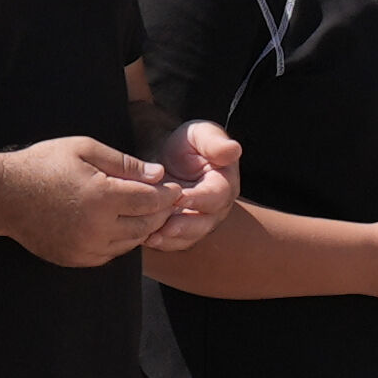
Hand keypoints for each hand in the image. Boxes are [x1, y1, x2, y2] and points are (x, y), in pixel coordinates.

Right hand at [0, 131, 176, 265]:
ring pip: (131, 243)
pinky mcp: (76, 259)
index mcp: (102, 197)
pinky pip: (111, 254)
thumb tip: (158, 174)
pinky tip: (117, 224)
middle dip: (160, 212)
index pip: (152, 201)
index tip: (173, 186)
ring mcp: (86, 247)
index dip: (167, 193)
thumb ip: (124, 163)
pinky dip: (120, 241)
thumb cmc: (43, 164)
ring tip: (142, 210)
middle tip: (164, 200)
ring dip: (142, 228)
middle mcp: (97, 227)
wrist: (3, 195)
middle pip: (147, 225)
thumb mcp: (84, 149)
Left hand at [145, 118, 245, 252]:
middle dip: (184, 226)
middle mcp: (215, 209)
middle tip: (166, 227)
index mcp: (224, 184)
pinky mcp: (181, 231)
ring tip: (151, 238)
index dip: (199, 199)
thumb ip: (215, 142)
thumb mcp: (201, 134)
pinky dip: (160, 243)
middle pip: (204, 223)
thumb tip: (233, 149)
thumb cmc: (187, 143)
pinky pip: (173, 243)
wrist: (168, 155)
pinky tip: (144, 239)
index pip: (216, 196)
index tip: (179, 197)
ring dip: (170, 239)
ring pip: (188, 237)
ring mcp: (198, 222)